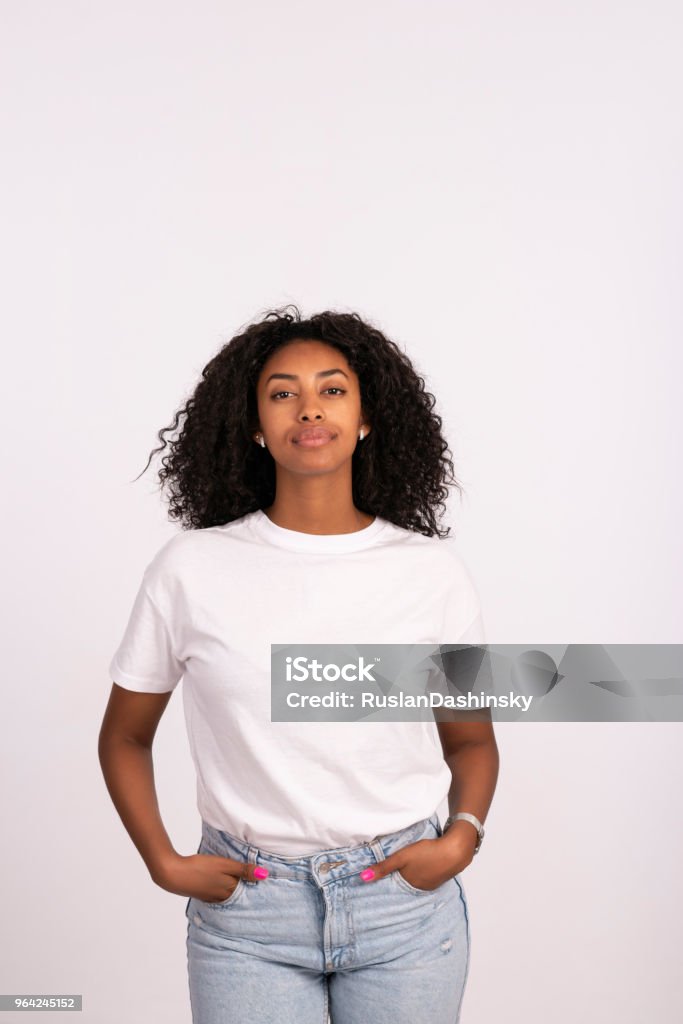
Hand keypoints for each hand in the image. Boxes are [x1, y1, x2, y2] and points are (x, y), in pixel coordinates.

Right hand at [152, 850, 267, 902]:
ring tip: (246, 883)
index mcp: (230, 890)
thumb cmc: (200, 867)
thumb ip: (244, 870)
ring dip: (237, 889)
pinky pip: (220, 894)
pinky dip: (225, 890)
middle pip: (240, 894)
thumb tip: (265, 875)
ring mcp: (212, 897)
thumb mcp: (225, 865)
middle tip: (261, 885)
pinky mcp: (204, 894)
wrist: (173, 874)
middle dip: (249, 890)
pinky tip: (226, 884)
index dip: (257, 886)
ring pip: (230, 894)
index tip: (268, 884)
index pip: (249, 890)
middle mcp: (223, 897)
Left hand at [359, 832, 474, 890]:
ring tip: (405, 868)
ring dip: (411, 875)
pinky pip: (426, 876)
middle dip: (397, 880)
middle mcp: (421, 888)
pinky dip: (422, 872)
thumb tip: (363, 878)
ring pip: (416, 880)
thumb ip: (383, 867)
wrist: (456, 849)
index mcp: (410, 885)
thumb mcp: (402, 857)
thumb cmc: (428, 853)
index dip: (386, 883)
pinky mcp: (440, 875)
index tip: (377, 883)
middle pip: (405, 884)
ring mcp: (432, 883)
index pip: (394, 887)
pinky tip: (421, 864)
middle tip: (389, 873)